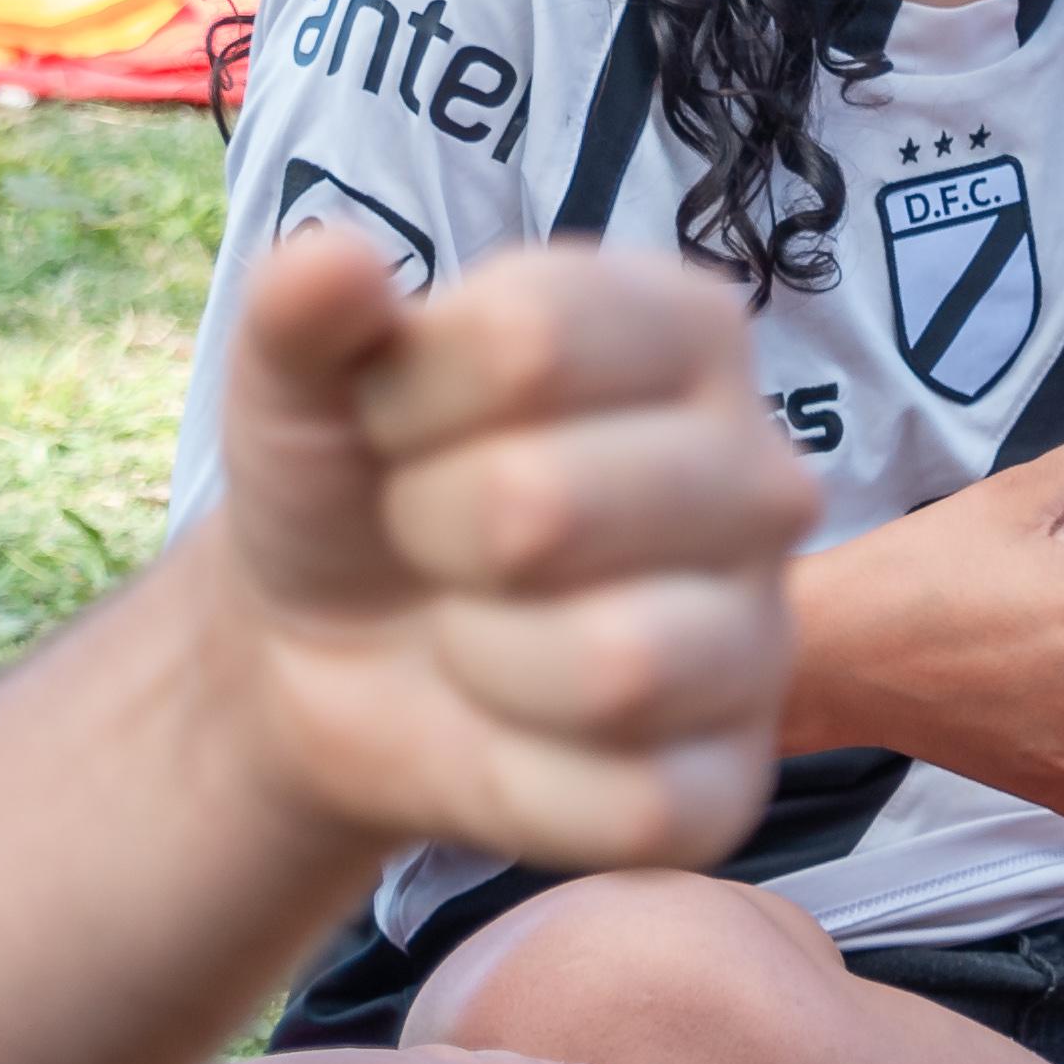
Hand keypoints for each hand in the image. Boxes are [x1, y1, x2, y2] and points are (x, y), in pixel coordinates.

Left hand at [199, 233, 815, 871]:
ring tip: (467, 628)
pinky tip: (506, 730)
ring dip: (477, 656)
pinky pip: (629, 804)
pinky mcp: (734, 784)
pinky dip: (521, 777)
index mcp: (687, 332)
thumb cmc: (358, 481)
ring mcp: (762, 636)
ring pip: (612, 667)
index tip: (394, 420)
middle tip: (429, 536)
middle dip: (430, 530)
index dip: (410, 394)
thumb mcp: (301, 377)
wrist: (328, 648)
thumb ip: (304, 307)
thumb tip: (334, 258)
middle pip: (549, 506)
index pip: (532, 337)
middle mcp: (760, 474)